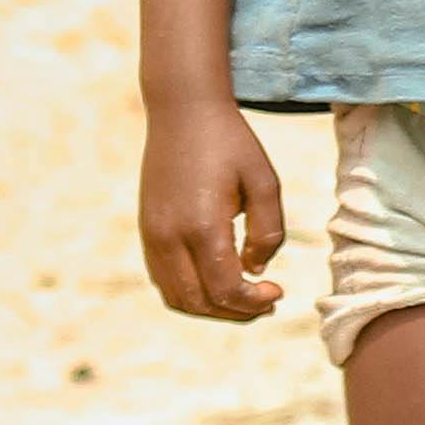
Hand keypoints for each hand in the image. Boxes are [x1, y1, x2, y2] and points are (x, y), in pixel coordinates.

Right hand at [140, 104, 286, 318]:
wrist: (182, 112)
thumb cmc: (231, 144)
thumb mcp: (265, 182)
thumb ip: (268, 232)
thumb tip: (256, 270)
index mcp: (201, 226)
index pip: (226, 290)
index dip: (254, 303)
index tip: (278, 292)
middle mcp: (169, 237)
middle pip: (201, 302)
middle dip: (237, 312)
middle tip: (267, 302)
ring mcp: (153, 236)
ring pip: (178, 298)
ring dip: (212, 309)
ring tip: (244, 298)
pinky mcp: (147, 231)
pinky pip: (165, 280)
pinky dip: (191, 293)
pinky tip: (218, 281)